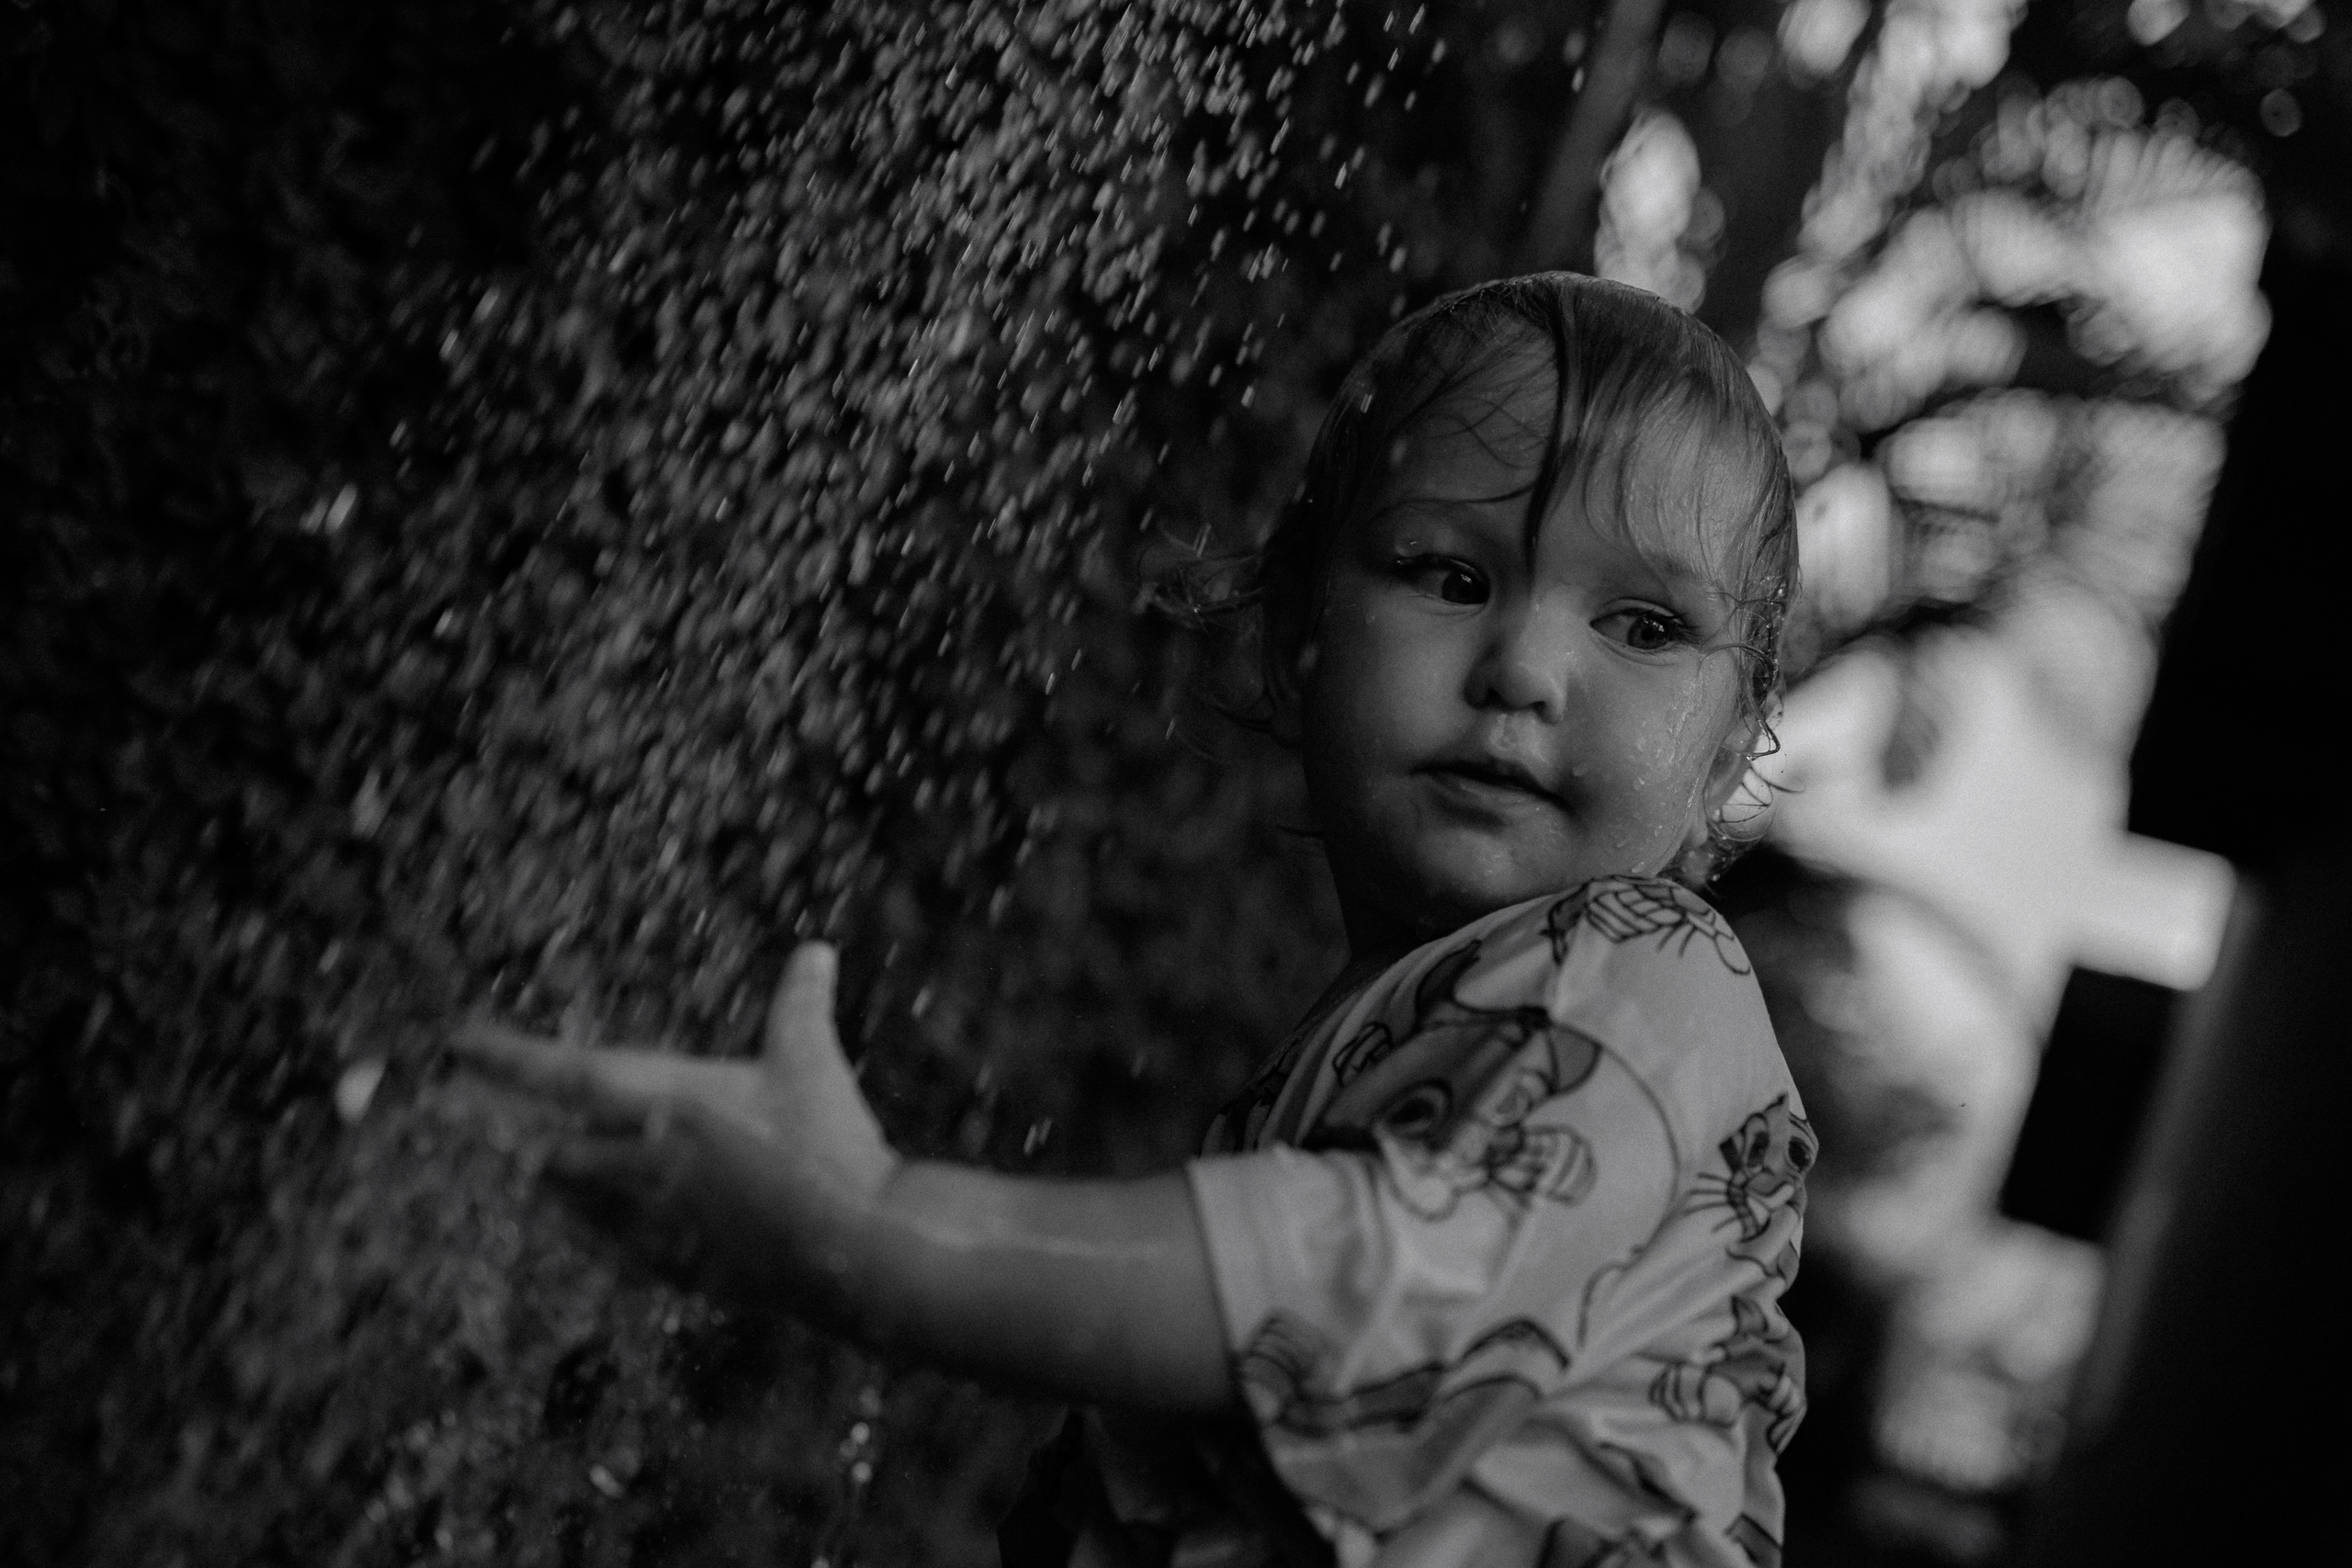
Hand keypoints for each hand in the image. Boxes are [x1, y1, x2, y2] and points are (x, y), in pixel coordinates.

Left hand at [452, 943, 899, 1306]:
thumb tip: (816, 950)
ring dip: (562, 1189)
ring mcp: (658, 1224)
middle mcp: (648, 1163)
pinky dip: (605, 1237)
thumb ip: (802, 1005)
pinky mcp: (681, 1270)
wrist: (854, 1246)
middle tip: (480, 1129)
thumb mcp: (813, 1061)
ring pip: (580, 1208)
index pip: (567, 1074)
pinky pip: (620, 1254)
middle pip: (557, 1155)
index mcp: (671, 1102)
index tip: (456, 1044)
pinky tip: (605, 1234)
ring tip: (544, 1175)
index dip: (508, 1057)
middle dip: (528, 1141)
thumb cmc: (829, 1144)